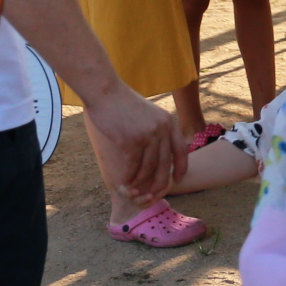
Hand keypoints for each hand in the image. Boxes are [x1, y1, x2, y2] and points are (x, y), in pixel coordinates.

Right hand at [78, 83, 182, 209]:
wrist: (105, 92)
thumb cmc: (122, 102)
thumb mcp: (149, 112)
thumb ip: (156, 128)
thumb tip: (160, 149)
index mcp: (168, 122)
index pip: (181, 150)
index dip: (181, 167)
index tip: (177, 180)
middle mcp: (162, 129)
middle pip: (165, 163)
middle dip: (160, 182)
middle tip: (153, 193)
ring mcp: (147, 135)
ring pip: (148, 168)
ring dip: (140, 182)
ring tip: (132, 189)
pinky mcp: (131, 140)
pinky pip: (132, 166)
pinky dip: (128, 177)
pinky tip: (123, 182)